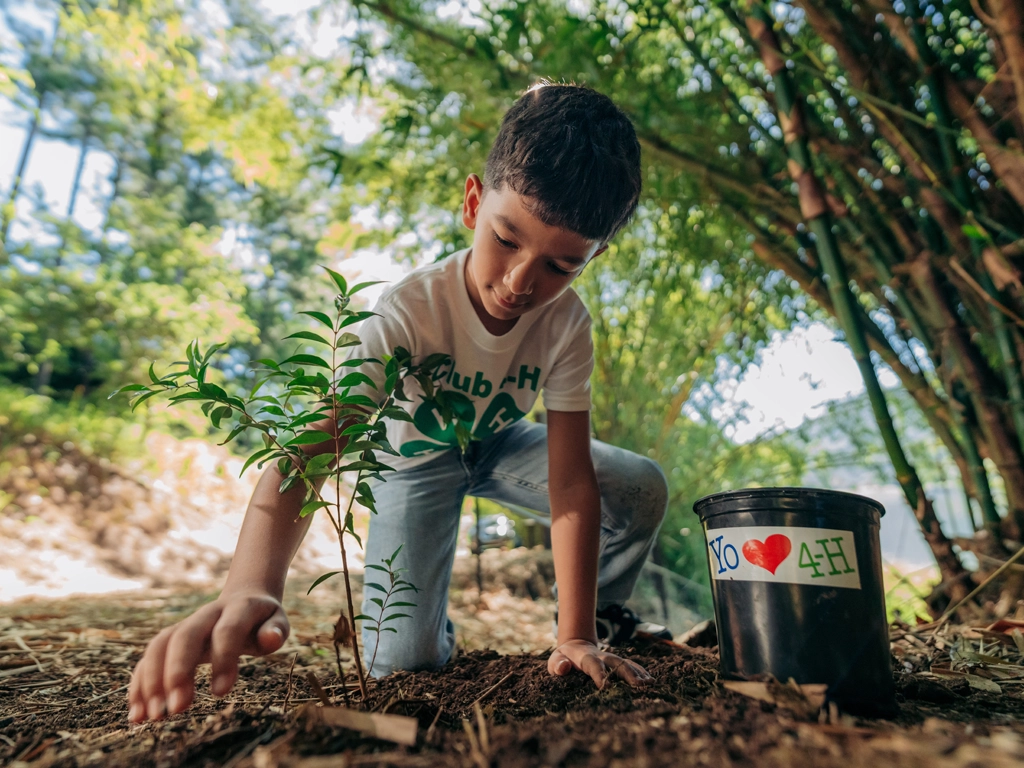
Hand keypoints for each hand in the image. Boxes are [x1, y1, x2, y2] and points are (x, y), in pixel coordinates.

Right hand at [127, 591, 287, 722]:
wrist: (244, 599)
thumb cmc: (264, 620)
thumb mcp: (277, 621)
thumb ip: (275, 630)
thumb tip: (270, 639)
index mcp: (237, 608)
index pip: (226, 630)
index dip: (223, 659)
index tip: (221, 693)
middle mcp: (206, 615)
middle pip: (184, 636)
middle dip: (177, 671)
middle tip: (178, 709)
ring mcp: (185, 625)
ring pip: (160, 645)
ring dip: (152, 680)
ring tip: (153, 716)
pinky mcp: (171, 639)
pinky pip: (149, 657)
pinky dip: (140, 684)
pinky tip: (138, 713)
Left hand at [547, 639, 652, 688]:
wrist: (575, 646)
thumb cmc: (563, 659)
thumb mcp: (555, 660)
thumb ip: (557, 665)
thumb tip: (564, 668)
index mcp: (585, 658)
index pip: (593, 665)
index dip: (600, 675)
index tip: (606, 687)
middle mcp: (602, 656)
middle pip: (616, 662)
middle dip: (627, 673)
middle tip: (638, 686)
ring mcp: (612, 658)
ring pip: (627, 663)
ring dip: (638, 673)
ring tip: (649, 684)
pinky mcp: (618, 662)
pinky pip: (632, 665)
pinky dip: (641, 672)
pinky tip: (651, 681)